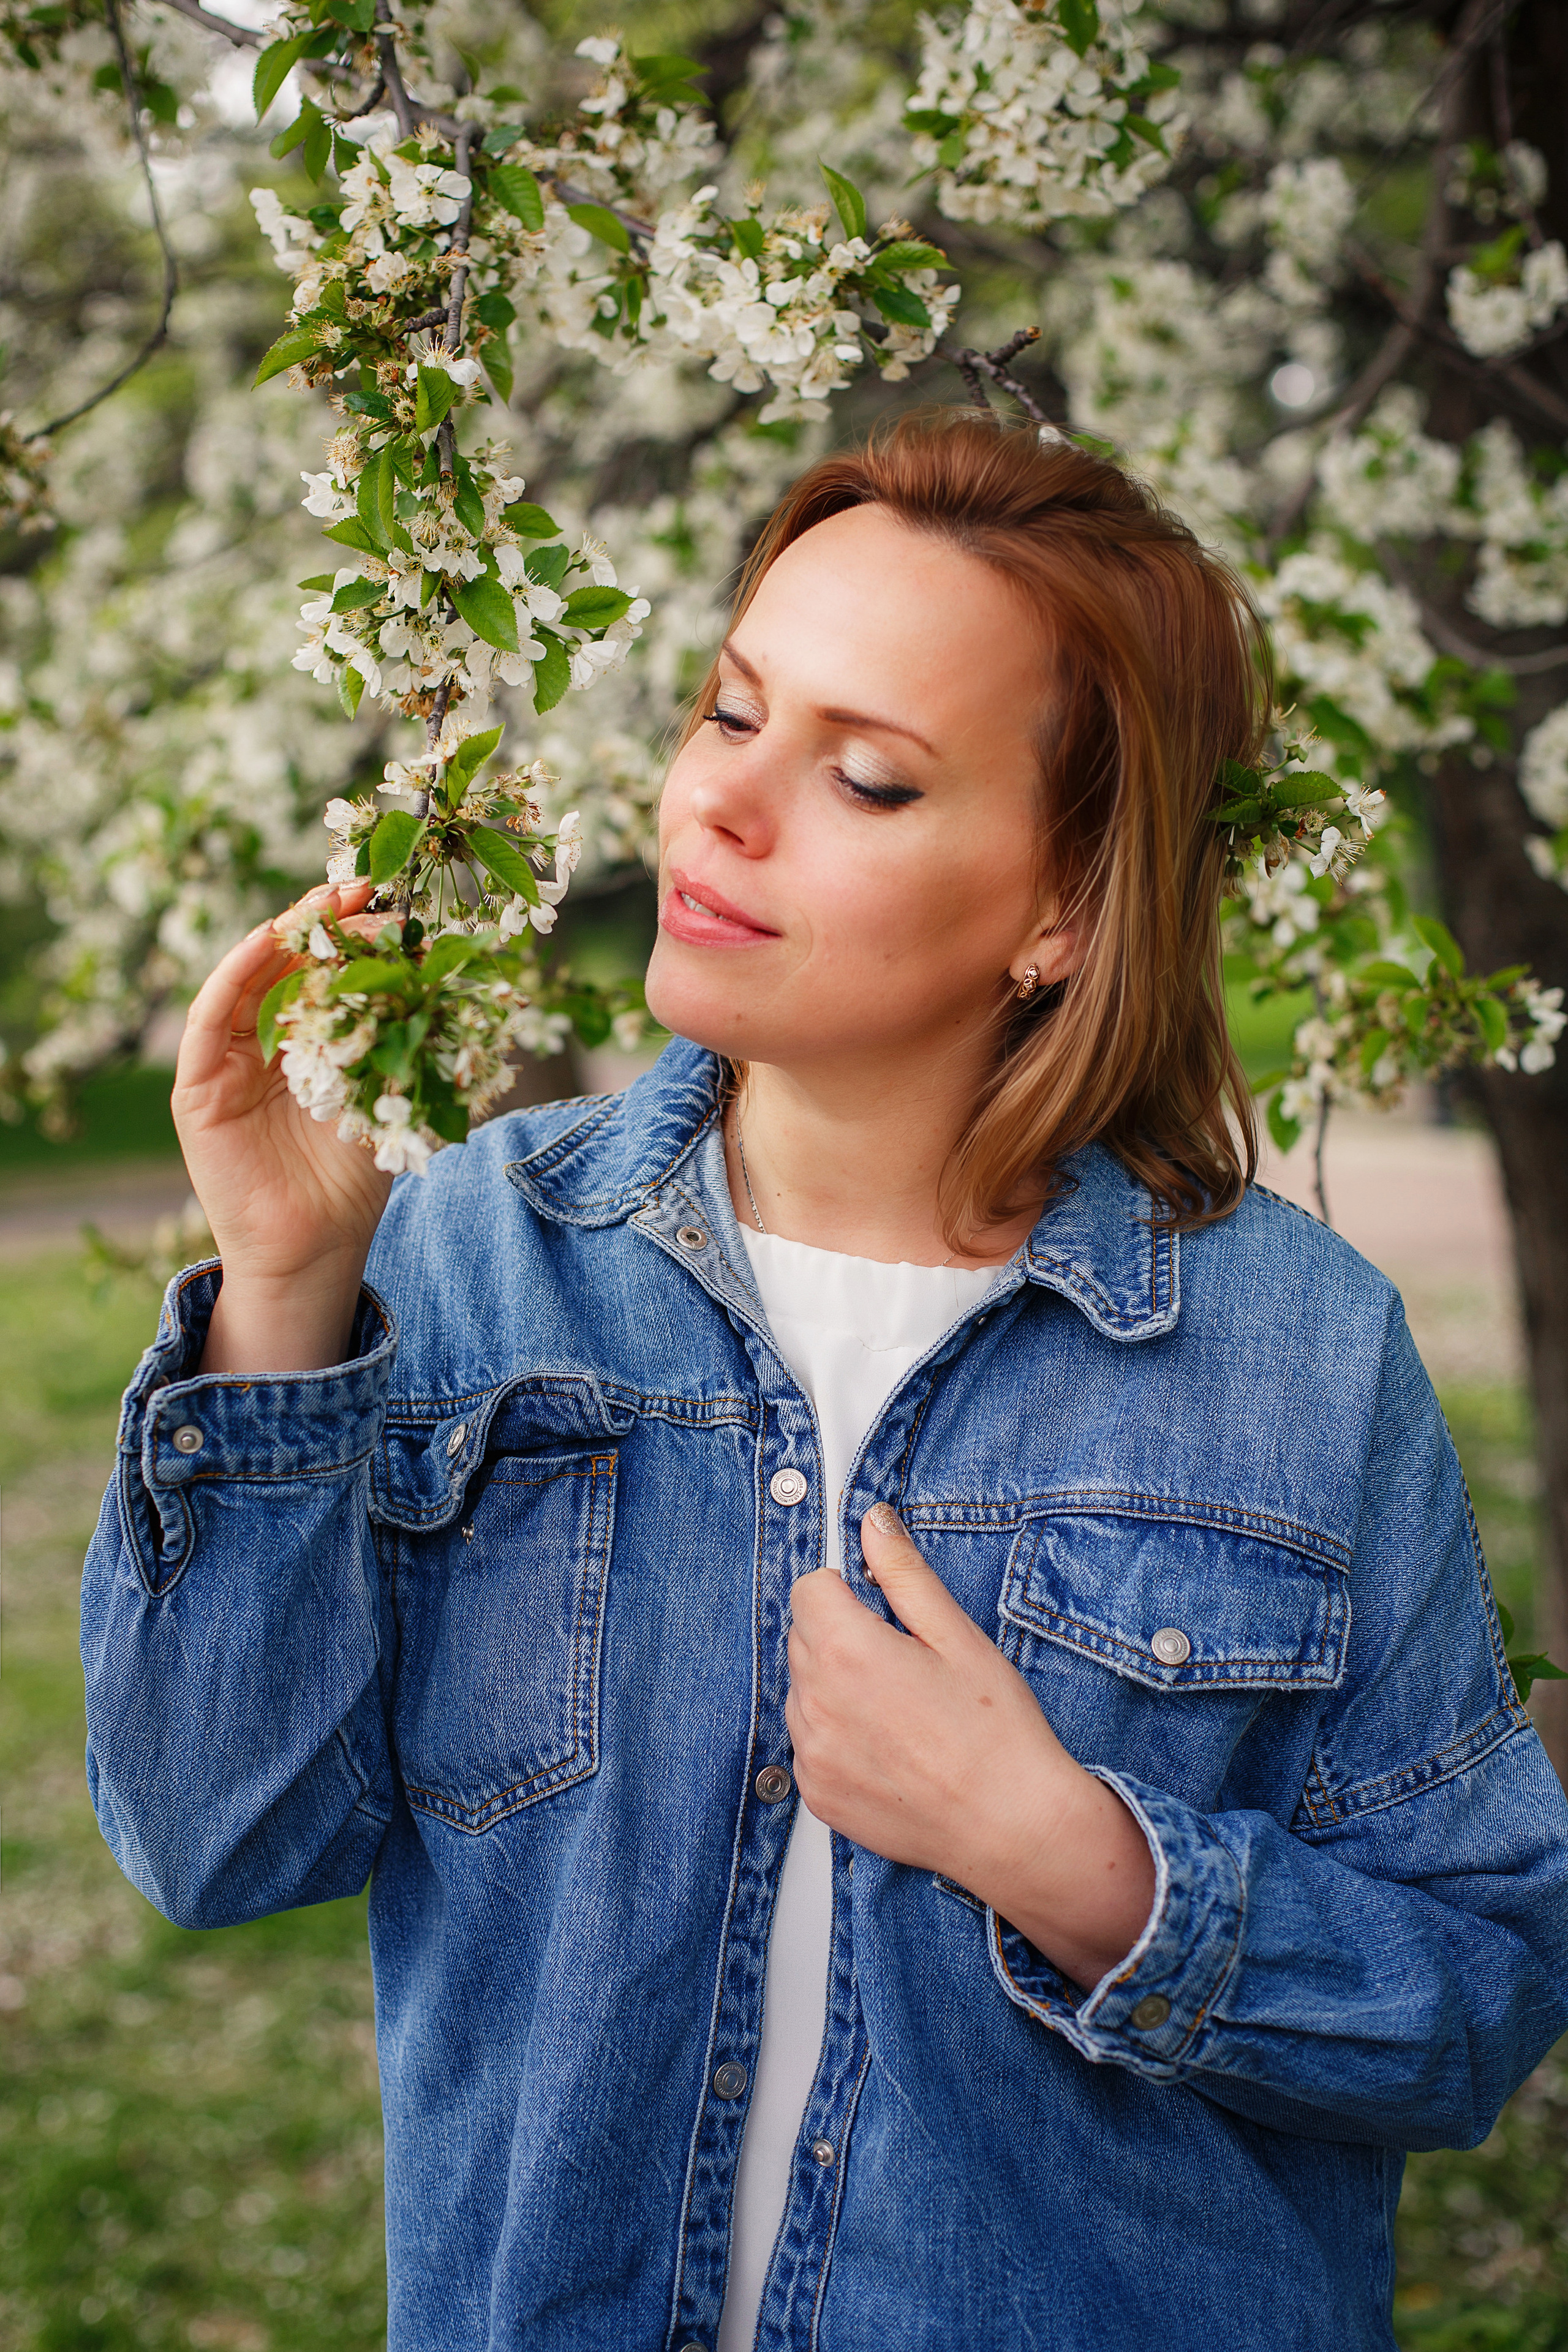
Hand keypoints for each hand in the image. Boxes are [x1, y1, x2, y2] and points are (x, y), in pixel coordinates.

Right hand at [174, 882, 394, 1373]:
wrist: (316, 1247)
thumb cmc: (355, 1178)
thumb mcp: (387, 1092)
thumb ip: (398, 1038)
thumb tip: (437, 970)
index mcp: (307, 1043)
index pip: (326, 972)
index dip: (353, 933)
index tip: (391, 902)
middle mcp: (261, 1044)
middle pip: (285, 964)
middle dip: (322, 922)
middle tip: (361, 885)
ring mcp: (225, 1062)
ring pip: (245, 979)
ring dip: (281, 935)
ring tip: (321, 906)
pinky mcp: (196, 1087)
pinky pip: (208, 1018)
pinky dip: (233, 974)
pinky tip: (266, 943)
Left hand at [786, 1504, 1155, 1991]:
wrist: (1013, 1827)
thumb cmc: (997, 1734)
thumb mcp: (956, 1636)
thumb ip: (903, 1573)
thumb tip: (873, 1522)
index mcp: (847, 1653)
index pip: (809, 1588)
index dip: (848, 1590)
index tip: (883, 1610)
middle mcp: (816, 1704)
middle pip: (804, 1638)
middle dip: (843, 1636)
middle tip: (906, 1664)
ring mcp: (812, 1756)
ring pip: (804, 1691)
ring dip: (837, 1688)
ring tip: (903, 1711)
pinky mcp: (817, 1796)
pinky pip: (810, 1743)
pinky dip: (838, 1737)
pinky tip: (891, 1748)